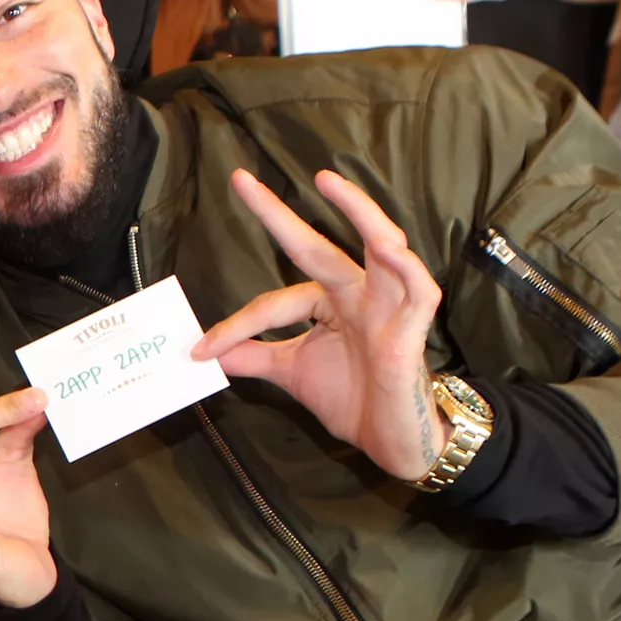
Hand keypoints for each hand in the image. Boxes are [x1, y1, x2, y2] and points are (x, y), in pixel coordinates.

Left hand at [191, 169, 448, 482]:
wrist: (390, 439)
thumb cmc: (352, 398)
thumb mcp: (291, 371)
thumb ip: (254, 355)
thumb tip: (206, 352)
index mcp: (328, 302)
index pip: (276, 301)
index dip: (237, 325)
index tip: (201, 349)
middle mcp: (357, 294)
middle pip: (318, 246)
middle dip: (280, 214)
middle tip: (240, 181)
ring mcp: (387, 307)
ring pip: (382, 246)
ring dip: (361, 213)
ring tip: (332, 185)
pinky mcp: (413, 330)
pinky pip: (419, 289)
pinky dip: (406, 268)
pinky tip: (390, 248)